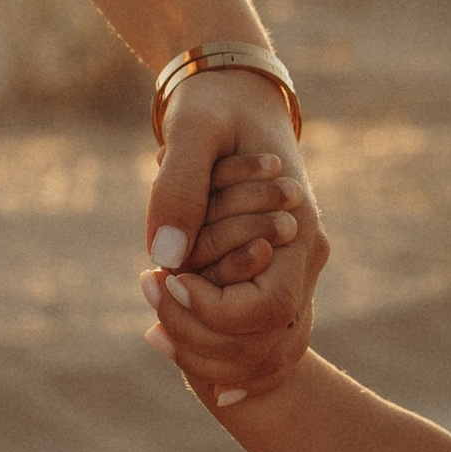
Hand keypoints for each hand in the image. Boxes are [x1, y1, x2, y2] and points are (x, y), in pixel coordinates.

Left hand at [142, 69, 328, 399]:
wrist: (235, 94)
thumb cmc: (215, 104)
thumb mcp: (194, 128)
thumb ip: (179, 187)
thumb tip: (163, 259)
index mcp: (299, 227)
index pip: (267, 309)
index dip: (211, 310)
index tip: (164, 278)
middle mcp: (303, 260)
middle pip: (262, 346)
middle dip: (196, 337)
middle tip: (147, 290)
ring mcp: (288, 275)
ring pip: (259, 358)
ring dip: (199, 355)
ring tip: (150, 329)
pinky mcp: (265, 282)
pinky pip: (249, 344)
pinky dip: (206, 353)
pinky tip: (159, 335)